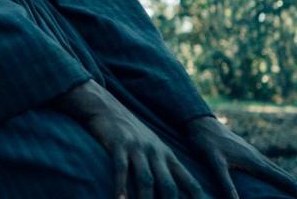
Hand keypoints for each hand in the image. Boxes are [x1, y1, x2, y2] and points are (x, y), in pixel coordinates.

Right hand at [55, 81, 205, 198]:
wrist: (107, 106)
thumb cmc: (130, 132)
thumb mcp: (152, 147)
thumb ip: (163, 168)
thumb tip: (172, 192)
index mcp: (167, 155)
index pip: (190, 182)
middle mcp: (155, 152)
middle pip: (169, 185)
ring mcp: (137, 147)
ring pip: (146, 179)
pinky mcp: (118, 143)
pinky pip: (121, 168)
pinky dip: (121, 186)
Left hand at [185, 115, 296, 198]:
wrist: (198, 120)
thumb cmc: (205, 141)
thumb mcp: (214, 163)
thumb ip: (225, 184)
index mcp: (255, 161)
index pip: (285, 180)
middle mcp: (259, 157)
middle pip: (286, 177)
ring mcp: (253, 154)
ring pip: (278, 171)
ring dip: (290, 184)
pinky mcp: (246, 152)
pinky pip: (268, 167)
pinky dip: (278, 177)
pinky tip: (274, 181)